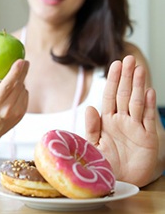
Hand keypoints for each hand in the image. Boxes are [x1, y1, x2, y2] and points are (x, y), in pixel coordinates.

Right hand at [0, 57, 28, 148]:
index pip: (7, 85)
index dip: (15, 72)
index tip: (21, 60)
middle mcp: (7, 109)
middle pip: (19, 86)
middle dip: (23, 72)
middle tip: (25, 61)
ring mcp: (16, 112)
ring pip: (23, 90)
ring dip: (21, 82)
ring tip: (14, 80)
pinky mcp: (22, 113)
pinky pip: (25, 95)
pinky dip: (22, 90)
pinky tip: (15, 91)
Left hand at [85, 55, 157, 186]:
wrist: (118, 181)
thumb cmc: (104, 163)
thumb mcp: (93, 145)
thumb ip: (91, 127)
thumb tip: (90, 107)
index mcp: (107, 121)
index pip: (109, 96)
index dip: (112, 81)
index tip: (115, 64)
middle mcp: (121, 120)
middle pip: (124, 94)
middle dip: (126, 77)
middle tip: (128, 59)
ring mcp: (135, 127)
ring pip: (137, 102)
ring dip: (138, 85)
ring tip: (139, 69)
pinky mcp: (148, 137)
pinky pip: (148, 118)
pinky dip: (149, 105)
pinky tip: (149, 91)